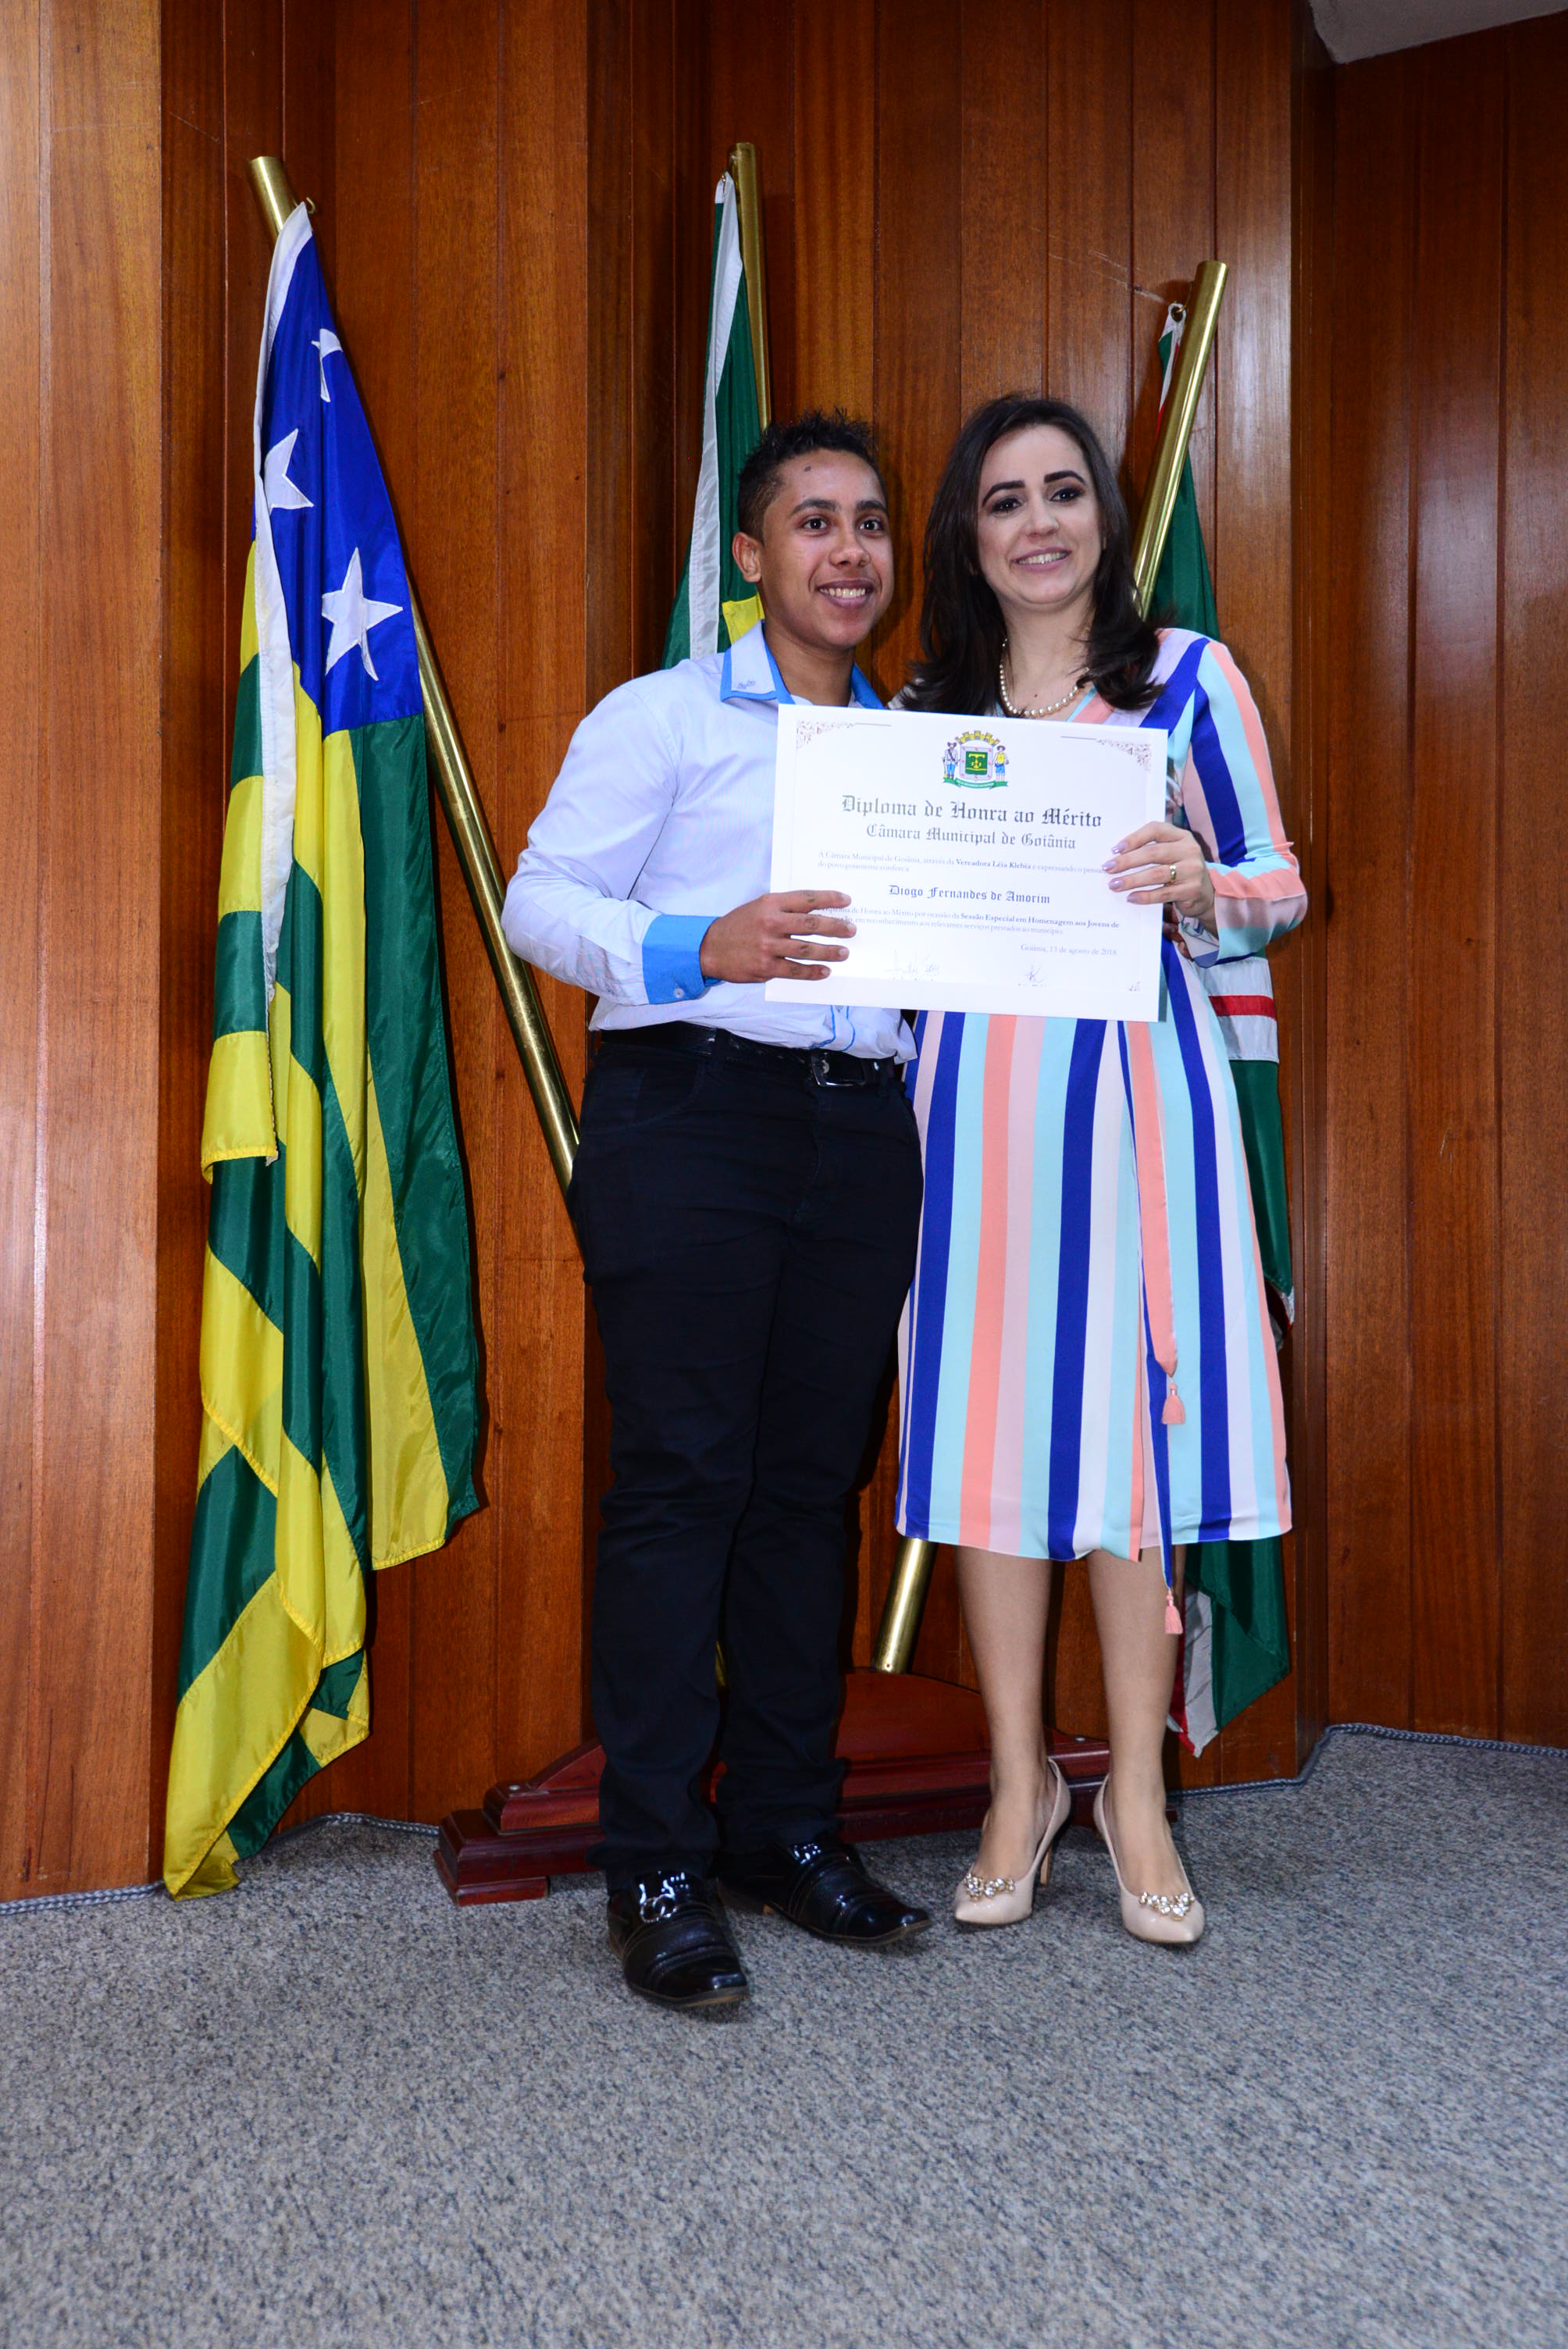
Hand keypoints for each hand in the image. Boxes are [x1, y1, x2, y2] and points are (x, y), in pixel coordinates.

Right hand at [698, 890, 855, 983]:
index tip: (846, 901)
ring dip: (829, 951)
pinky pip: (795, 970)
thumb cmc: (738, 926)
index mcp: (770, 904)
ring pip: (807, 949)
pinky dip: (812, 971)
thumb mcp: (758, 907)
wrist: (711, 948)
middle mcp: (771, 923)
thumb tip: (814, 912)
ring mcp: (769, 946)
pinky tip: (825, 971)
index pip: (806, 899)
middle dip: (835, 927)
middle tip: (851, 929)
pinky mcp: (766, 967)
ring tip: (844, 952)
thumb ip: (783, 908)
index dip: (829, 899)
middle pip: (811, 924)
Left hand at [1105, 823, 1214, 930]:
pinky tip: (1131, 898)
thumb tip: (1117, 855)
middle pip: (1152, 853)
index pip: (1156, 829)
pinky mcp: (1192, 890)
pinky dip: (1144, 896)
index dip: (1134, 838)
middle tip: (1108, 868)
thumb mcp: (1172, 854)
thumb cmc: (1180, 870)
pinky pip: (1163, 893)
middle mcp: (1189, 850)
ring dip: (1131, 880)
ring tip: (1114, 884)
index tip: (1115, 849)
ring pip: (1156, 874)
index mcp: (1182, 836)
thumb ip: (1152, 849)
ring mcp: (1192, 870)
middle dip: (1127, 861)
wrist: (1206, 894)